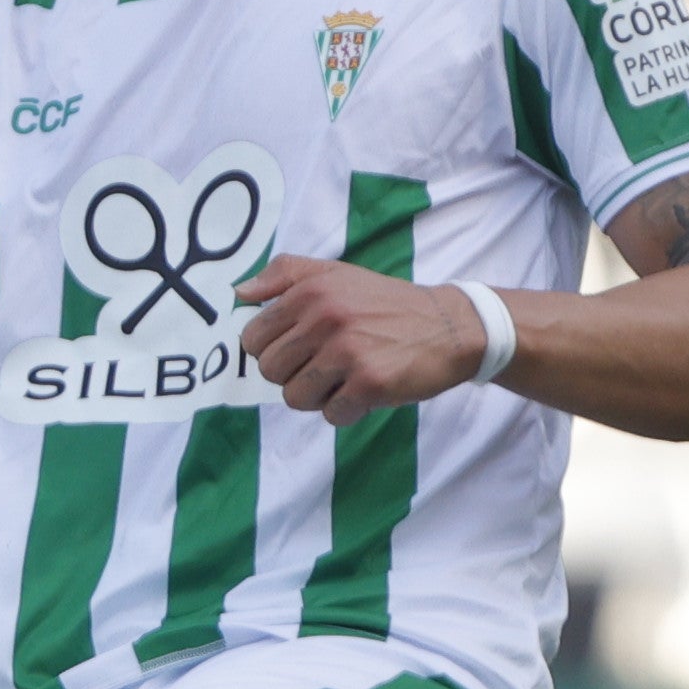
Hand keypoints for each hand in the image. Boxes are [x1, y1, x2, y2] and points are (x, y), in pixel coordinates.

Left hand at [233, 256, 486, 417]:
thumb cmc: (386, 303)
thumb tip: (239, 293)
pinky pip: (331, 414)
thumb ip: (284, 275)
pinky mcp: (370, 383)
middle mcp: (325, 318)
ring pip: (295, 397)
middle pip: (270, 371)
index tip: (297, 350)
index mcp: (310, 291)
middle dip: (292, 375)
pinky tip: (364, 391)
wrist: (449, 326)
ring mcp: (348, 352)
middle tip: (323, 366)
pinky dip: (345, 410)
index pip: (253, 338)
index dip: (270, 351)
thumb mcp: (335, 274)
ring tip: (343, 379)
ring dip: (317, 396)